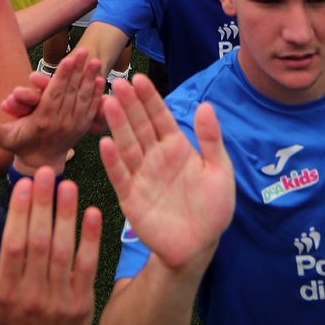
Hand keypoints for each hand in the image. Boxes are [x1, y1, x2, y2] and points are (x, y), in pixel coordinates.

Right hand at [0, 49, 104, 172]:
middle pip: (72, 92)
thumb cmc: (21, 145)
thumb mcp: (5, 139)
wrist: (41, 164)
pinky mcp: (83, 127)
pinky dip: (96, 94)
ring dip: (90, 78)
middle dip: (78, 70)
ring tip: (95, 60)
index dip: (62, 76)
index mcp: (43, 121)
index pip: (55, 94)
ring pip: (83, 98)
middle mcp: (61, 122)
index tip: (68, 59)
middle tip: (84, 51)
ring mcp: (75, 125)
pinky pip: (91, 108)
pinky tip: (101, 79)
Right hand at [0, 168, 101, 324]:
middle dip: (42, 205)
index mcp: (7, 289)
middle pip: (38, 243)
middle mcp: (32, 293)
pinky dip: (90, 239)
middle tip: (47, 173)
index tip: (23, 184)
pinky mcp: (82, 302)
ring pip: (62, 251)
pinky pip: (87, 266)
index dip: (18, 214)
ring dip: (66, 215)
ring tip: (68, 185)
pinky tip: (92, 212)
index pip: (12, 246)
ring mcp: (59, 299)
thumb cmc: (12, 316)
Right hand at [99, 74, 234, 273]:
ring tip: (108, 104)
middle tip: (118, 84)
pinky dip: (112, 161)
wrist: (199, 245)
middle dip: (129, 105)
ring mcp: (141, 175)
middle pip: (139, 126)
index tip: (139, 80)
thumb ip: (211, 140)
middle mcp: (155, 157)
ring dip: (118, 126)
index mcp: (176, 147)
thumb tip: (206, 105)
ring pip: (127, 145)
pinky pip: (120, 176)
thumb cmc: (212, 208)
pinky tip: (105, 144)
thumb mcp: (219, 171)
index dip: (150, 99)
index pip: (160, 117)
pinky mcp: (130, 197)